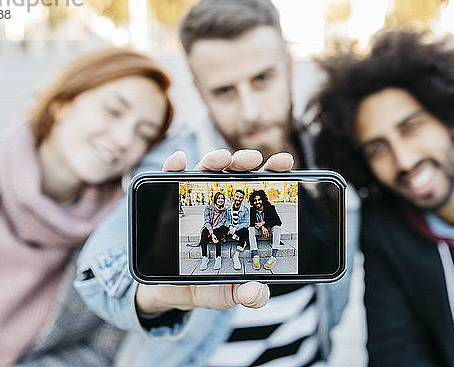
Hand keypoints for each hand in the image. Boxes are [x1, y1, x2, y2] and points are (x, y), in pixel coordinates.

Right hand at [135, 149, 292, 314]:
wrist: (170, 291)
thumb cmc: (204, 285)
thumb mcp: (227, 293)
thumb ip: (245, 294)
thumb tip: (257, 294)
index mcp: (239, 219)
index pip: (259, 191)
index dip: (273, 172)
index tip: (285, 162)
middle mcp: (219, 204)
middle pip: (234, 173)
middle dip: (244, 160)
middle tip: (252, 159)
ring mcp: (194, 201)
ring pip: (205, 170)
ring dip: (214, 159)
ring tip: (221, 158)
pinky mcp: (168, 203)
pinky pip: (169, 179)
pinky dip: (174, 166)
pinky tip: (179, 160)